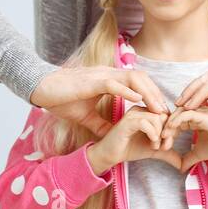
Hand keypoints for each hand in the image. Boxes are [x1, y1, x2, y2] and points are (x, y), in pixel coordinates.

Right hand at [31, 66, 170, 138]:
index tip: (161, 112)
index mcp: (109, 81)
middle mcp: (109, 74)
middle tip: (167, 112)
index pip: (138, 84)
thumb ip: (99, 123)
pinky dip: (128, 91)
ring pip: (133, 79)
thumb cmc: (60, 99)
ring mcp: (101, 75)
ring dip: (147, 93)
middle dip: (156, 94)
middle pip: (141, 79)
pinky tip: (138, 101)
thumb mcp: (85, 115)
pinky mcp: (91, 81)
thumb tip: (110, 134)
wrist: (40, 89)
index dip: (151, 96)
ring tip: (157, 108)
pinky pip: (114, 83)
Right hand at [89, 105, 184, 173]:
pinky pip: (147, 123)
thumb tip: (182, 164)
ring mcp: (134, 114)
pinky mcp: (128, 121)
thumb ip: (168, 153)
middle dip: (168, 132)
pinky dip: (153, 134)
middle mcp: (142, 109)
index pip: (168, 115)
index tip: (168, 145)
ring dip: (160, 135)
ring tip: (156, 147)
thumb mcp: (154, 150)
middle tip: (164, 147)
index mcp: (148, 112)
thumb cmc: (130, 148)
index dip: (172, 130)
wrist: (110, 155)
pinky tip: (151, 144)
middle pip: (165, 115)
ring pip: (157, 118)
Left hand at [161, 105, 207, 174]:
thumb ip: (188, 158)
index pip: (176, 120)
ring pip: (178, 112)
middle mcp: (198, 112)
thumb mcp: (199, 153)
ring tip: (164, 137)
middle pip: (175, 114)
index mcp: (196, 118)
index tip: (162, 146)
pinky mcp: (205, 115)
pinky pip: (186, 114)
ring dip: (168, 124)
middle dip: (165, 127)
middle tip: (159, 141)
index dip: (167, 131)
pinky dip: (176, 121)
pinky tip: (170, 131)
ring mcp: (202, 112)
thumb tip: (179, 168)